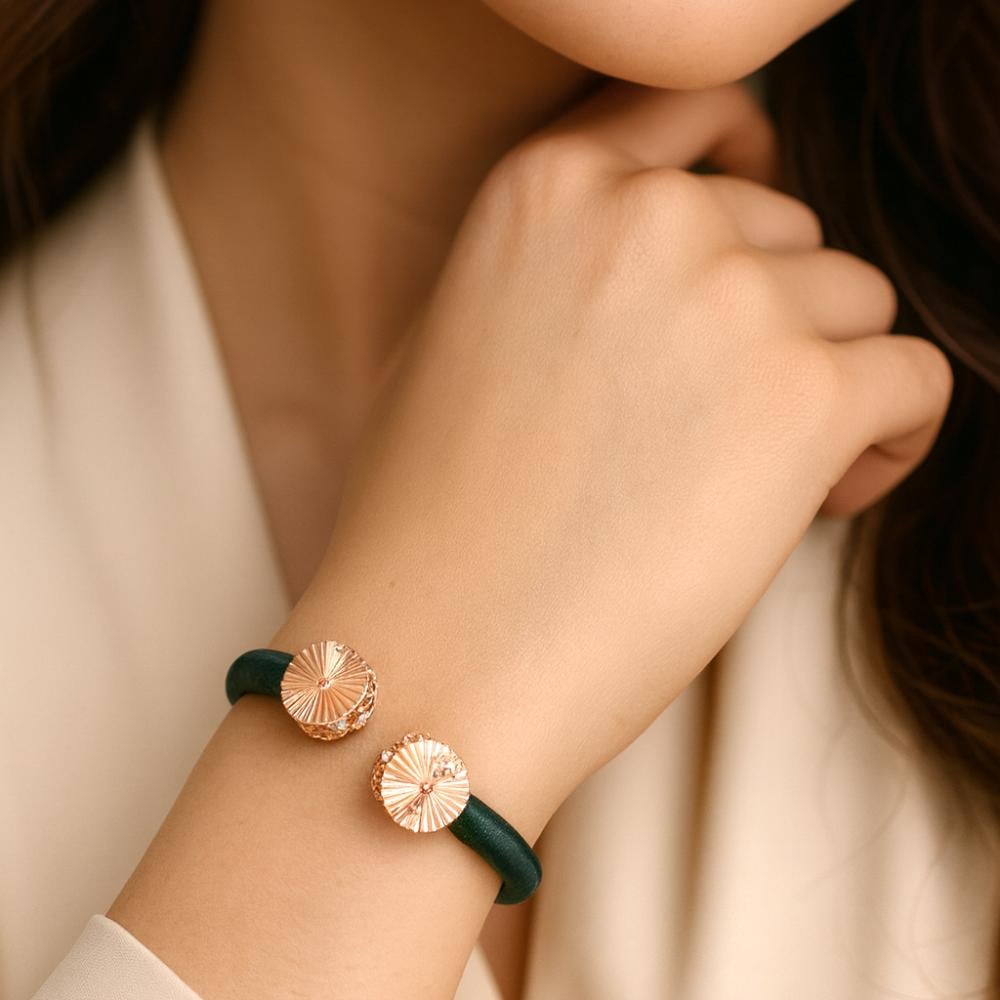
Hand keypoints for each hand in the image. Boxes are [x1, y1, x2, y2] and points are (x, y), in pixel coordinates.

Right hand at [276, 82, 950, 831]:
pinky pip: (915, 380)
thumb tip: (672, 265)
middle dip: (772, 319)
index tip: (755, 246)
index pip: (697, 107)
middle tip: (720, 425)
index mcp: (548, 187)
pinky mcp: (806, 396)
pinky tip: (821, 498)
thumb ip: (561, 268)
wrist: (439, 649)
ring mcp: (730, 297)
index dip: (745, 169)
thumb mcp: (459, 339)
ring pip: (855, 304)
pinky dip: (887, 441)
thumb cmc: (435, 519)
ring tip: (760, 479)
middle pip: (789, 230)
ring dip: (825, 382)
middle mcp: (646, 215)